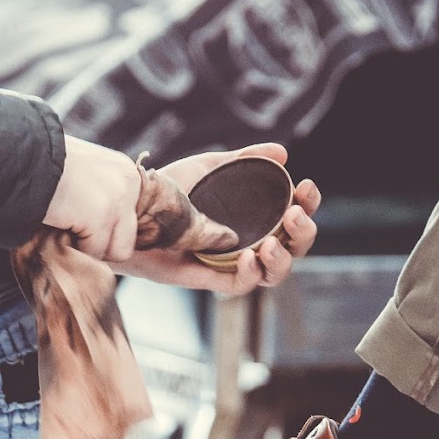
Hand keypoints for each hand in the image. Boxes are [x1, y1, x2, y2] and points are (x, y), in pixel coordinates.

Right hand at [43, 135, 141, 260]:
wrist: (19, 156)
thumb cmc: (42, 166)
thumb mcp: (84, 174)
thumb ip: (101, 195)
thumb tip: (106, 231)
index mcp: (127, 172)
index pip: (130, 223)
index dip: (104, 233)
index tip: (81, 226)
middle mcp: (129, 183)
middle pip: (126, 242)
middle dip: (100, 246)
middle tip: (73, 233)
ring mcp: (118, 199)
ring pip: (113, 252)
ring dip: (88, 249)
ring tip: (64, 229)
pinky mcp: (102, 215)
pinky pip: (93, 252)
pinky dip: (72, 248)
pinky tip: (57, 227)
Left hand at [119, 143, 320, 294]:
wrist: (131, 208)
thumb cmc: (168, 190)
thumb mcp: (210, 167)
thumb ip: (245, 160)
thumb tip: (282, 152)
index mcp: (254, 216)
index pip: (293, 215)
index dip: (308, 204)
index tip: (306, 186)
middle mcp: (248, 241)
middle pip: (294, 247)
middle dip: (304, 232)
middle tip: (295, 214)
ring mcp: (230, 261)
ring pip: (274, 273)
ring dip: (283, 259)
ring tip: (273, 243)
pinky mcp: (209, 277)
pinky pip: (240, 286)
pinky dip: (250, 274)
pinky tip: (250, 257)